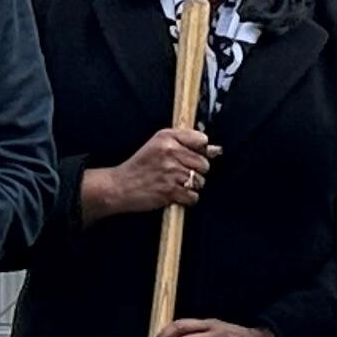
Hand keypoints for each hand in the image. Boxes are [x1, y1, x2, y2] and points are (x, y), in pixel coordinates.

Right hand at [84, 125, 214, 220]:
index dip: (200, 150)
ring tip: (175, 184)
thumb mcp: (158, 145)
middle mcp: (170, 152)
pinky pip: (193, 196)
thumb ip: (187, 143)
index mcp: (167, 137)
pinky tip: (175, 194)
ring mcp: (170, 172)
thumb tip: (216, 150)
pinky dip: (186, 199)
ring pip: (200, 181)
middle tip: (180, 173)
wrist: (120, 186)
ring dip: (190, 186)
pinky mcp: (170, 190)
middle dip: (196, 171)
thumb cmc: (140, 166)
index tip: (190, 156)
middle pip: (204, 163)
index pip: (201, 140)